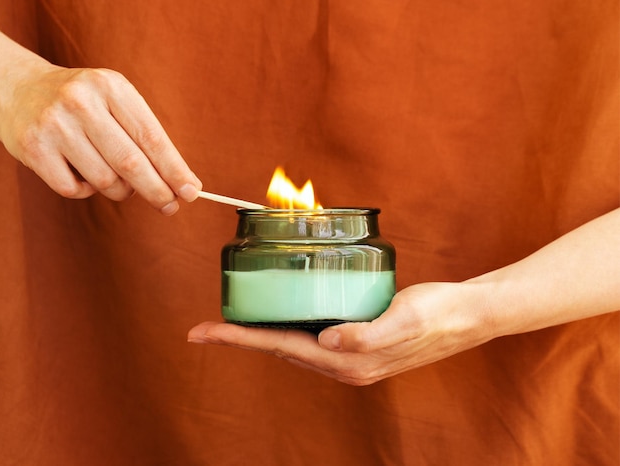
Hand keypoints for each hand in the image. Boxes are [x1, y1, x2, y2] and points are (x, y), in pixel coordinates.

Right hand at [0, 61, 201, 213]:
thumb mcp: (115, 100)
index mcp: (111, 87)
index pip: (151, 136)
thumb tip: (178, 181)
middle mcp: (81, 103)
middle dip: (157, 190)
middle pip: (131, 162)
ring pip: (105, 181)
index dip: (174, 169)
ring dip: (120, 190)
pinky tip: (84, 173)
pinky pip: (74, 190)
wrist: (18, 87)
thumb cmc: (82, 101)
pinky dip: (87, 190)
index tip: (192, 190)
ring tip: (117, 178)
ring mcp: (54, 126)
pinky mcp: (33, 149)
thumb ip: (144, 135)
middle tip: (171, 206)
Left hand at [188, 282, 492, 384]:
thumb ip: (369, 334)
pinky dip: (288, 326)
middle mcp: (346, 363)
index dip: (241, 339)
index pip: (283, 347)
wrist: (468, 314)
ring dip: (261, 334)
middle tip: (206, 327)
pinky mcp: (359, 339)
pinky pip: (312, 336)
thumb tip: (329, 342)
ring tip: (234, 321)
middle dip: (241, 338)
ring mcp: (352, 354)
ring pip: (294, 344)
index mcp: (352, 362)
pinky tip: (281, 312)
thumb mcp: (407, 318)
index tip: (205, 332)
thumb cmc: (440, 312)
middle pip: (281, 348)